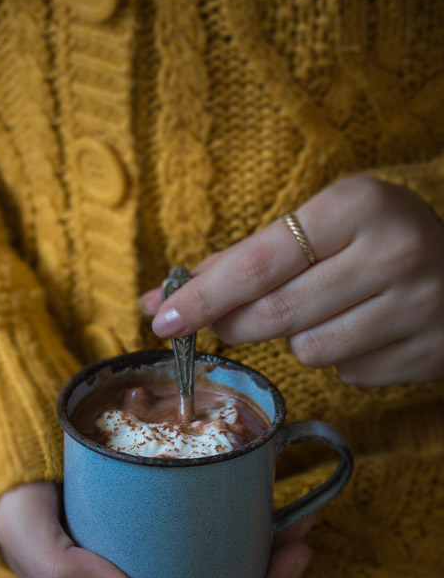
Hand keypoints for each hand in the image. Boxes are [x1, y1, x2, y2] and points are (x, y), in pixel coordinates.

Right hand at [0, 481, 312, 577]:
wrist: (13, 476)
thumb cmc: (17, 506)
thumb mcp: (25, 532)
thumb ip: (62, 572)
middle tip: (299, 547)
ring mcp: (147, 575)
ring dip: (263, 563)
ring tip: (298, 528)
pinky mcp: (156, 546)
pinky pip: (207, 551)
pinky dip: (244, 536)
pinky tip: (270, 514)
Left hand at [142, 177, 443, 385]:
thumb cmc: (375, 241)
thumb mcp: (320, 226)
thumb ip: (243, 260)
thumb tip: (160, 301)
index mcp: (358, 206)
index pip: (258, 263)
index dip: (204, 297)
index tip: (161, 319)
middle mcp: (392, 252)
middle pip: (275, 315)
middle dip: (237, 324)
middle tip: (226, 323)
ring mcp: (416, 306)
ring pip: (309, 350)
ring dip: (300, 339)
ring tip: (330, 310)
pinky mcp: (427, 351)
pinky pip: (349, 372)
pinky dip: (342, 356)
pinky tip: (367, 330)